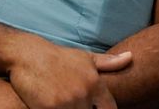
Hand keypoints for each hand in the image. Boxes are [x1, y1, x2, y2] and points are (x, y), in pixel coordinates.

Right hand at [6, 40, 129, 108]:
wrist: (27, 55)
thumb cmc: (57, 58)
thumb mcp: (84, 58)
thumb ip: (108, 63)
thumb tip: (130, 57)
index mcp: (95, 83)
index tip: (94, 108)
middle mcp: (84, 93)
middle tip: (74, 105)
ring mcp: (67, 102)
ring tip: (63, 104)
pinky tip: (51, 107)